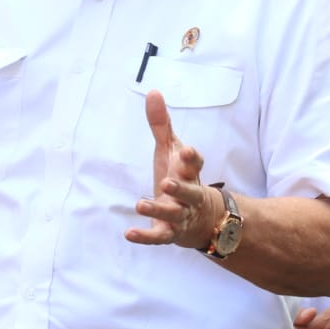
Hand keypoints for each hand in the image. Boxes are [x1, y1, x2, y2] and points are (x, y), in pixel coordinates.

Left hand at [126, 90, 221, 249]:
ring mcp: (180, 215)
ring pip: (173, 215)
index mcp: (190, 172)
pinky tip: (128, 233)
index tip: (185, 151)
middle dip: (180, 188)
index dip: (191, 157)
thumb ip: (161, 124)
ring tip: (140, 204)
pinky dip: (145, 237)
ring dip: (158, 210)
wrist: (201, 219)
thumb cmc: (181, 177)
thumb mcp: (170, 150)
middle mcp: (188, 195)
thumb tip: (152, 91)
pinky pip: (158, 237)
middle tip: (167, 182)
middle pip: (189, 192)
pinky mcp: (169, 233)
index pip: (195, 163)